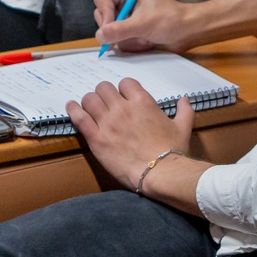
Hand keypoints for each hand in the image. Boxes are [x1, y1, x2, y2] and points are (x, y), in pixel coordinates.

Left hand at [67, 78, 194, 186]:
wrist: (160, 173)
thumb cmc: (172, 152)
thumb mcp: (183, 127)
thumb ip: (184, 110)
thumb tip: (184, 99)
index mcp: (143, 102)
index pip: (125, 83)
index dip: (123, 89)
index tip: (123, 97)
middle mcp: (123, 108)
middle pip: (104, 88)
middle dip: (104, 93)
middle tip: (105, 102)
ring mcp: (108, 123)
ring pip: (89, 99)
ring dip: (90, 101)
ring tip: (90, 107)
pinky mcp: (96, 138)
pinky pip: (79, 117)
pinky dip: (73, 110)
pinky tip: (72, 107)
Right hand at [93, 0, 195, 52]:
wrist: (189, 31)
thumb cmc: (172, 19)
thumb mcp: (144, 24)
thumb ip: (120, 30)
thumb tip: (100, 35)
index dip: (104, 14)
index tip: (110, 29)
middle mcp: (124, 3)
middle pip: (102, 17)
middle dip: (117, 29)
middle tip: (131, 34)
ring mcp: (127, 18)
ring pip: (110, 32)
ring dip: (127, 39)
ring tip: (144, 38)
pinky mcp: (131, 30)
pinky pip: (119, 41)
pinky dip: (132, 44)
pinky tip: (146, 42)